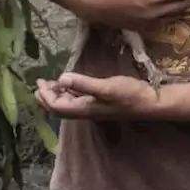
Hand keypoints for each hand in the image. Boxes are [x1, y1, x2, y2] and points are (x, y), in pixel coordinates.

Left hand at [35, 73, 155, 119]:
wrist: (150, 102)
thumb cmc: (129, 95)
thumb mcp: (106, 87)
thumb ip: (83, 83)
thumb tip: (60, 79)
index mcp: (84, 109)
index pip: (57, 107)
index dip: (46, 97)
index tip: (39, 83)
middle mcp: (86, 110)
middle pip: (59, 108)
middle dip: (47, 97)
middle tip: (39, 82)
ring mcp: (93, 107)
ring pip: (68, 104)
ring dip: (56, 94)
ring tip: (49, 82)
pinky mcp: (100, 102)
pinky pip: (77, 99)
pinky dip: (68, 91)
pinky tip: (69, 83)